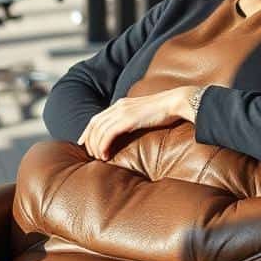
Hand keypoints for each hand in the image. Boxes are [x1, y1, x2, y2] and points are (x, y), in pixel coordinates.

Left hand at [77, 86, 198, 160]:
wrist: (176, 102)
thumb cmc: (165, 111)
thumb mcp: (143, 114)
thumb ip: (133, 120)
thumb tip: (128, 131)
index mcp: (121, 104)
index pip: (96, 118)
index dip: (87, 132)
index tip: (84, 144)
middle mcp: (118, 106)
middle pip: (94, 124)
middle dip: (89, 141)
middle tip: (90, 155)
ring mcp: (122, 112)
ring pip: (99, 131)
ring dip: (95, 146)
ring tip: (99, 158)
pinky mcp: (128, 119)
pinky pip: (108, 134)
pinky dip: (103, 146)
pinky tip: (105, 155)